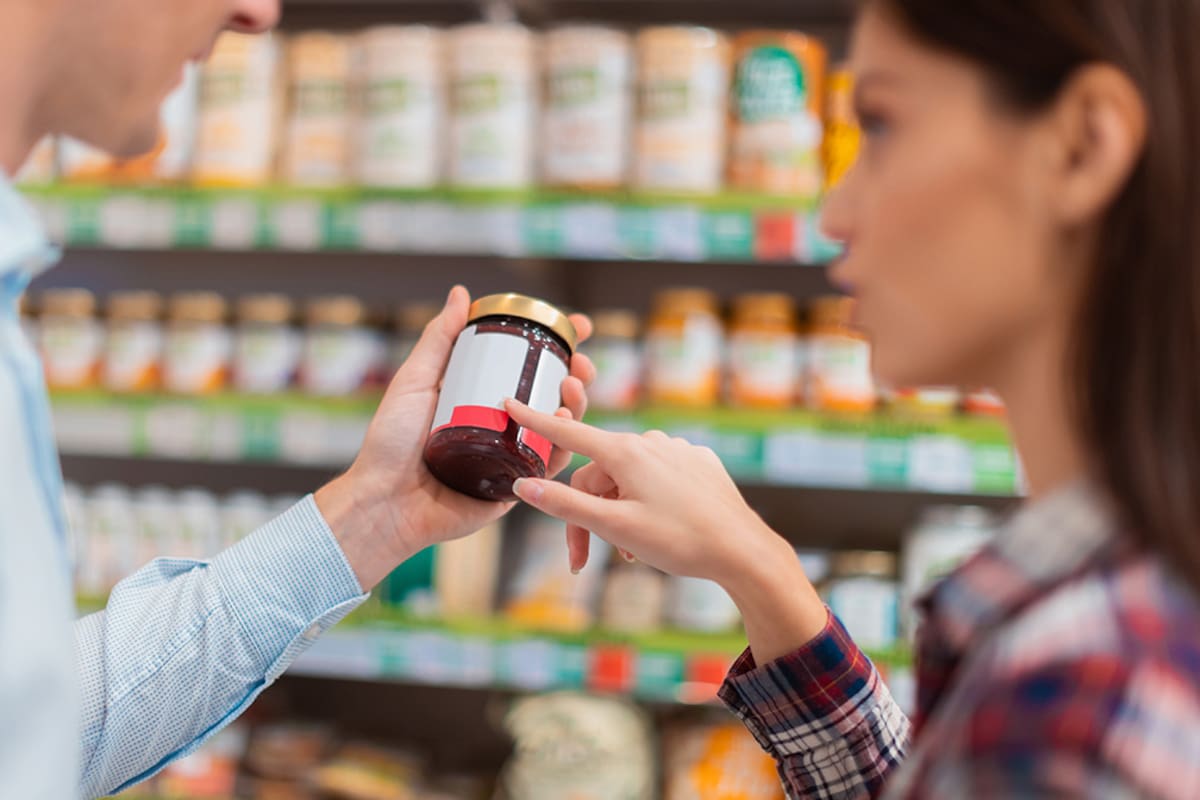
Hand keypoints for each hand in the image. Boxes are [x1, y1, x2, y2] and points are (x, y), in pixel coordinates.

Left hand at [316, 286, 594, 589]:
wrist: (384, 500)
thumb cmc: (389, 442)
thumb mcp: (414, 381)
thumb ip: (439, 339)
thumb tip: (462, 294)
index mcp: (481, 393)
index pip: (528, 363)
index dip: (559, 343)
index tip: (579, 325)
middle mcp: (501, 422)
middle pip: (553, 393)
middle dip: (578, 373)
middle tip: (582, 363)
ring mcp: (511, 453)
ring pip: (560, 427)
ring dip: (578, 404)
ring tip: (573, 389)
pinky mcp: (515, 484)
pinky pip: (550, 465)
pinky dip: (566, 445)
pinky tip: (566, 425)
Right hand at [504, 400, 771, 585]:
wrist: (743, 551)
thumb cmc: (679, 541)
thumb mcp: (615, 526)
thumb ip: (566, 504)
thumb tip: (523, 486)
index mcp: (627, 453)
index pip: (569, 433)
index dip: (535, 421)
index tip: (509, 403)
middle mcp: (651, 443)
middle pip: (598, 474)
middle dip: (585, 514)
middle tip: (581, 560)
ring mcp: (678, 452)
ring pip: (628, 480)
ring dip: (617, 513)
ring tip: (628, 553)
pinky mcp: (699, 464)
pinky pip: (658, 480)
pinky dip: (646, 504)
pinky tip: (658, 532)